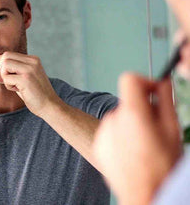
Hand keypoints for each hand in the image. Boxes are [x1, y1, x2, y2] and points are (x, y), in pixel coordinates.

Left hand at [0, 52, 58, 116]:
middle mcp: (32, 61)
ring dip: (4, 76)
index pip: (9, 54)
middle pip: (5, 56)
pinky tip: (18, 90)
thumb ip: (13, 71)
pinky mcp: (26, 79)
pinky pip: (7, 78)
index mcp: (33, 60)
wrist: (50, 106)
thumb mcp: (25, 78)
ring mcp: (30, 69)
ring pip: (5, 64)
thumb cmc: (36, 95)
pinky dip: (8, 85)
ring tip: (13, 85)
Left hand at [92, 73, 181, 204]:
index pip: (129, 79)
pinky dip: (121, 136)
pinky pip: (111, 131)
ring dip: (130, 124)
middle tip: (153, 128)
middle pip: (126, 102)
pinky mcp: (99, 145)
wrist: (146, 197)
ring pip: (119, 117)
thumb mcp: (172, 129)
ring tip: (143, 145)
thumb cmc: (163, 167)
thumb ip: (165, 100)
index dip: (144, 82)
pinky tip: (131, 153)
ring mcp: (103, 133)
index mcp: (131, 113)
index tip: (153, 93)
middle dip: (141, 109)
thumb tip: (162, 81)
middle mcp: (112, 119)